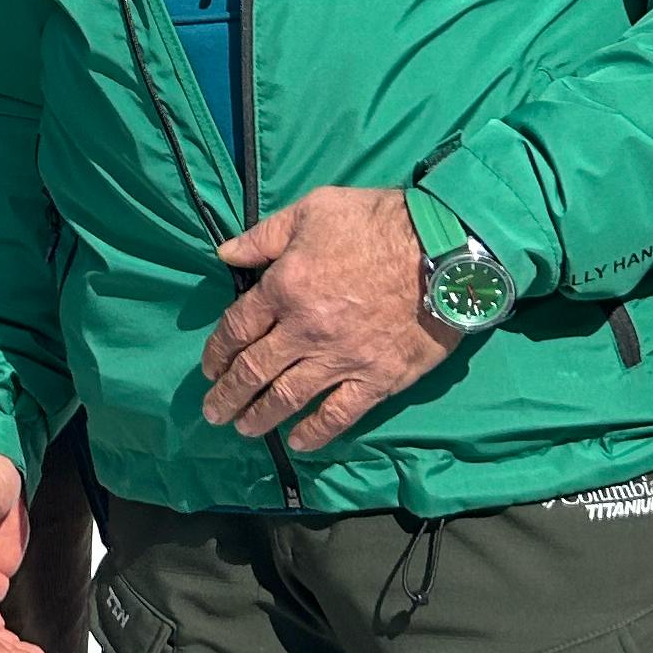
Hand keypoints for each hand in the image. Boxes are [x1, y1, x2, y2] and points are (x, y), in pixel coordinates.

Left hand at [206, 186, 452, 452]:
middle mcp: (304, 330)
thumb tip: (224, 255)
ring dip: (260, 416)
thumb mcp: (311, 210)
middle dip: (229, 395)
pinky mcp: (377, 379)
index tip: (209, 369)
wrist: (443, 251)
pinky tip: (299, 442)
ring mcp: (341, 359)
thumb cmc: (376, 222)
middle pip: (254, 370)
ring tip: (244, 429)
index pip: (237, 328)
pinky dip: (316, 432)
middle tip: (213, 413)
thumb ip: (263, 237)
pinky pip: (339, 414)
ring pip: (288, 397)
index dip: (217, 352)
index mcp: (284, 288)